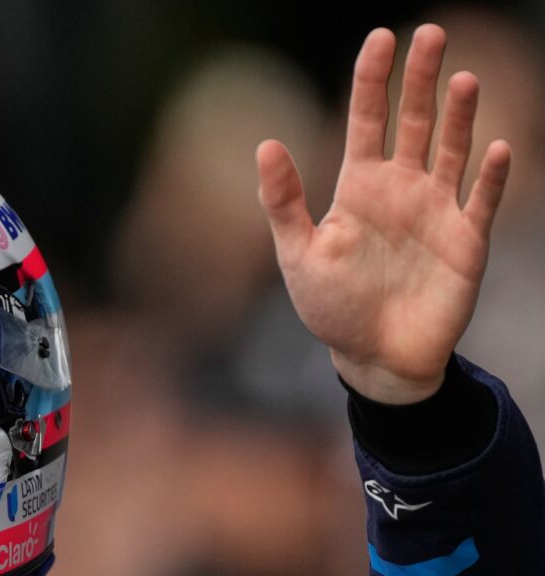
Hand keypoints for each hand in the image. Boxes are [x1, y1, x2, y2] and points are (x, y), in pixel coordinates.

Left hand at [257, 24, 510, 403]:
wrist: (374, 358)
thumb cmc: (332, 307)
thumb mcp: (298, 254)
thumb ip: (283, 202)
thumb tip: (266, 144)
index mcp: (359, 187)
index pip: (367, 119)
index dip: (372, 79)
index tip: (380, 38)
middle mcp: (402, 189)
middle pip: (415, 121)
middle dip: (420, 78)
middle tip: (428, 33)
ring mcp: (437, 211)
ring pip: (452, 150)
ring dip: (459, 116)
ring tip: (463, 79)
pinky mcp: (466, 242)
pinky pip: (482, 201)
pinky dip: (490, 177)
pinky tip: (493, 149)